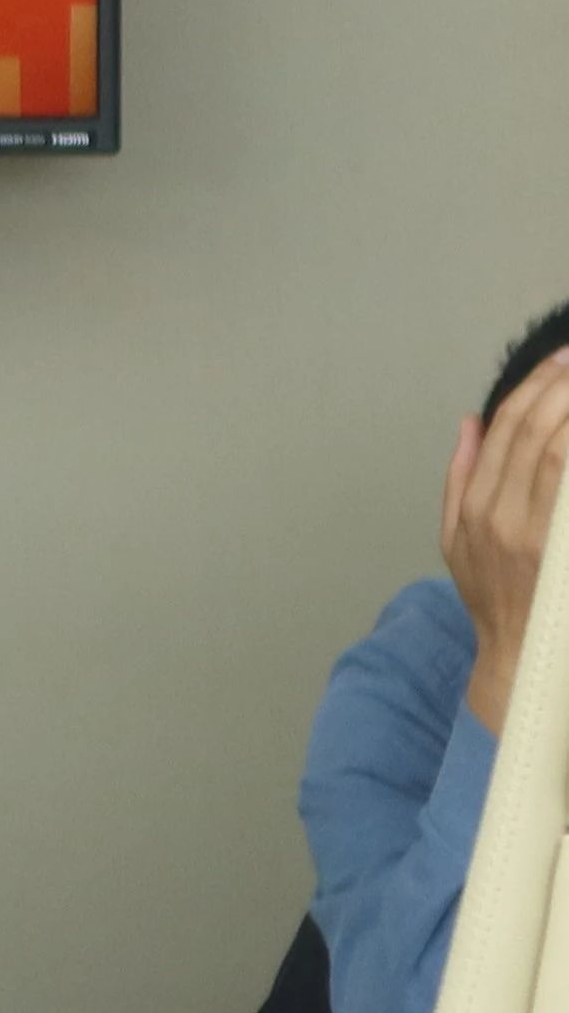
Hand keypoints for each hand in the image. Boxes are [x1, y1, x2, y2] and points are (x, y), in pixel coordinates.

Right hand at [441, 351, 568, 732]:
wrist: (516, 654)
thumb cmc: (490, 598)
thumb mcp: (454, 539)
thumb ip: (460, 478)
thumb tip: (470, 423)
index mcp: (474, 509)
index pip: (503, 429)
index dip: (534, 386)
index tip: (562, 359)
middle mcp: (500, 516)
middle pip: (533, 431)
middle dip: (562, 386)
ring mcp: (535, 533)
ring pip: (556, 450)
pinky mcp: (558, 549)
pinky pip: (567, 485)